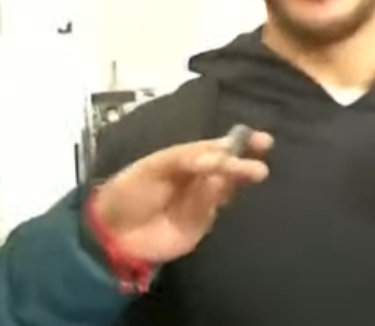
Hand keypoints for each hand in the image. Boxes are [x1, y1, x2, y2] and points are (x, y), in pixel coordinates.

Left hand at [90, 130, 272, 263]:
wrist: (112, 233)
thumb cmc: (129, 191)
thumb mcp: (153, 166)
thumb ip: (186, 159)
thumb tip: (218, 157)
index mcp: (187, 158)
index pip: (219, 147)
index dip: (240, 142)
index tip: (262, 140)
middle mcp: (199, 178)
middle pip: (228, 168)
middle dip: (244, 165)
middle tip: (258, 169)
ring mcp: (202, 202)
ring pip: (225, 188)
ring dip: (234, 182)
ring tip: (242, 176)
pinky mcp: (201, 225)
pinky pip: (212, 211)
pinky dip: (213, 202)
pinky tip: (209, 199)